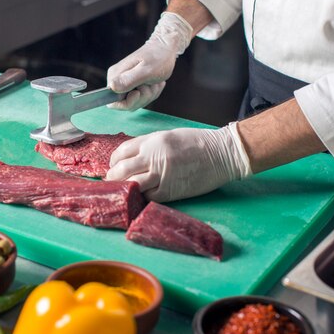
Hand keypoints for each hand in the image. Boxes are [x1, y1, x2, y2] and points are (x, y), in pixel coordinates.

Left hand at [106, 124, 251, 201]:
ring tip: (123, 191)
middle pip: (121, 170)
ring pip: (132, 184)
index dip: (113, 161)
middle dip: (112, 177)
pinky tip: (143, 195)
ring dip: (124, 189)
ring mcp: (161, 174)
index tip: (113, 166)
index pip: (121, 152)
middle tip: (112, 181)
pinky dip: (143, 196)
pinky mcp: (171, 190)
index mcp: (152, 141)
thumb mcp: (169, 137)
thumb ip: (149, 146)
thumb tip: (132, 157)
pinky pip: (148, 196)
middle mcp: (154, 157)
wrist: (221, 154)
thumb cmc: (197, 143)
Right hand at [107, 12, 192, 110]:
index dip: (128, 102)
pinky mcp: (132, 86)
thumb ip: (129, 80)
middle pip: (126, 104)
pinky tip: (154, 83)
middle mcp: (116, 81)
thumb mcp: (146, 70)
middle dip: (142, 97)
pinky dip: (151, 93)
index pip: (113, 102)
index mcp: (115, 76)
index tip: (139, 92)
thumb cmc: (158, 57)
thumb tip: (112, 87)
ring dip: (149, 94)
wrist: (165, 48)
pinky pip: (141, 99)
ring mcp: (124, 84)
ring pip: (136, 102)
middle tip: (150, 84)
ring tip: (154, 81)